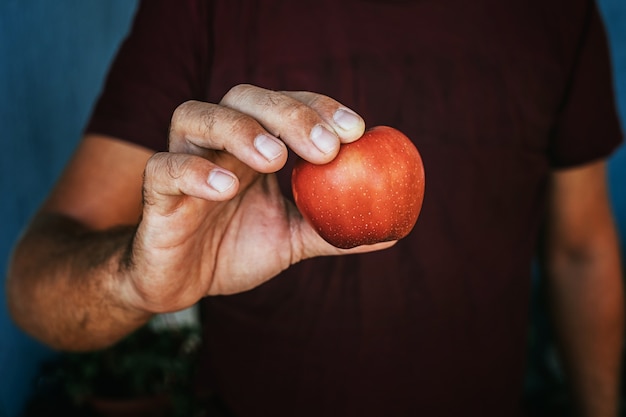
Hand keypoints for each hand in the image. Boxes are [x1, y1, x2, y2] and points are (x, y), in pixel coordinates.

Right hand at [121, 84, 394, 312]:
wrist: (180, 283)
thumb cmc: (236, 249)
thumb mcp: (293, 239)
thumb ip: (334, 229)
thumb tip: (390, 231)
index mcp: (253, 145)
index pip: (286, 106)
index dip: (320, 108)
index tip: (357, 130)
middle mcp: (217, 142)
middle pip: (244, 98)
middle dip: (288, 114)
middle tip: (326, 146)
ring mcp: (183, 159)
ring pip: (196, 116)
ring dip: (239, 130)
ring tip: (275, 158)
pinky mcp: (157, 192)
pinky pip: (164, 168)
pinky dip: (195, 171)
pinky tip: (225, 187)